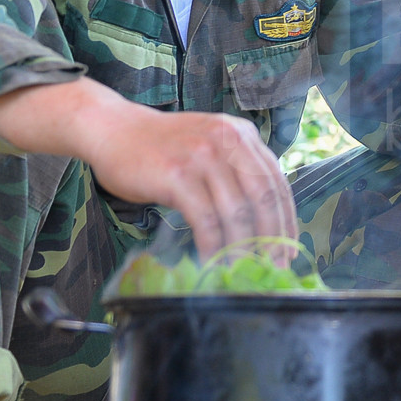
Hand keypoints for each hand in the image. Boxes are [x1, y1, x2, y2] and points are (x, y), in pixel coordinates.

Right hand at [0, 78, 295, 257]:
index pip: (276, 181)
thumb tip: (262, 219)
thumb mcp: (209, 145)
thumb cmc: (161, 147)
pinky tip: (212, 262)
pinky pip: (206, 219)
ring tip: (242, 270)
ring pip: (236, 211)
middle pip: (263, 197)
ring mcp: (203, 156)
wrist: (113, 130)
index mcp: (242, 135)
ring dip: (243, 247)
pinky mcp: (178, 174)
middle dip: (272, 237)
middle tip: (272, 266)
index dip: (286, 218)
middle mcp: (228, 140)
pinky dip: (213, 246)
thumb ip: (235, 169)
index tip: (288, 248)